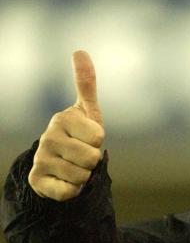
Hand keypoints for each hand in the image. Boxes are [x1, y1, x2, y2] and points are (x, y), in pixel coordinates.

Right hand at [28, 51, 104, 200]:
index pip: (98, 137)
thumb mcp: (88, 111)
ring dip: (84, 176)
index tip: (89, 138)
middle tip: (82, 155)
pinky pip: (69, 192)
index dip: (99, 141)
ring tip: (74, 167)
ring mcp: (40, 159)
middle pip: (91, 158)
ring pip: (82, 176)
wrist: (60, 163)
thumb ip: (86, 83)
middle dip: (93, 160)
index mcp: (62, 118)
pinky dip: (73, 190)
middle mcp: (47, 137)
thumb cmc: (80, 134)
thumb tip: (79, 50)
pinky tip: (65, 181)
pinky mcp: (37, 181)